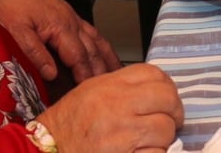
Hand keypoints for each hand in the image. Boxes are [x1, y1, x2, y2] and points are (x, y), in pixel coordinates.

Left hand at [0, 0, 118, 84]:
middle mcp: (70, 20)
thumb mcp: (19, 32)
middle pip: (91, 48)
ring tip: (116, 70)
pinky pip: (90, 30)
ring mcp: (71, 16)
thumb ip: (36, 53)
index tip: (89, 88)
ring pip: (96, 38)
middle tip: (107, 85)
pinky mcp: (69, 14)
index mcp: (59, 26)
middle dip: (100, 68)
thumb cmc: (11, 6)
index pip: (77, 55)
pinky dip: (100, 43)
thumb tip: (52, 74)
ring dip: (106, 55)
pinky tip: (103, 51)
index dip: (84, 73)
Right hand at [38, 63, 183, 152]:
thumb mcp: (91, 91)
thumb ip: (122, 87)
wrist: (47, 149)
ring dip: (164, 138)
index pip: (155, 74)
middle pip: (167, 99)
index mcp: (110, 84)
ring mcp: (121, 131)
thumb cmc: (68, 124)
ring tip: (151, 142)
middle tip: (170, 122)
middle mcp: (117, 104)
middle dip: (174, 113)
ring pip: (165, 129)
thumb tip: (156, 90)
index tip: (167, 100)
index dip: (167, 87)